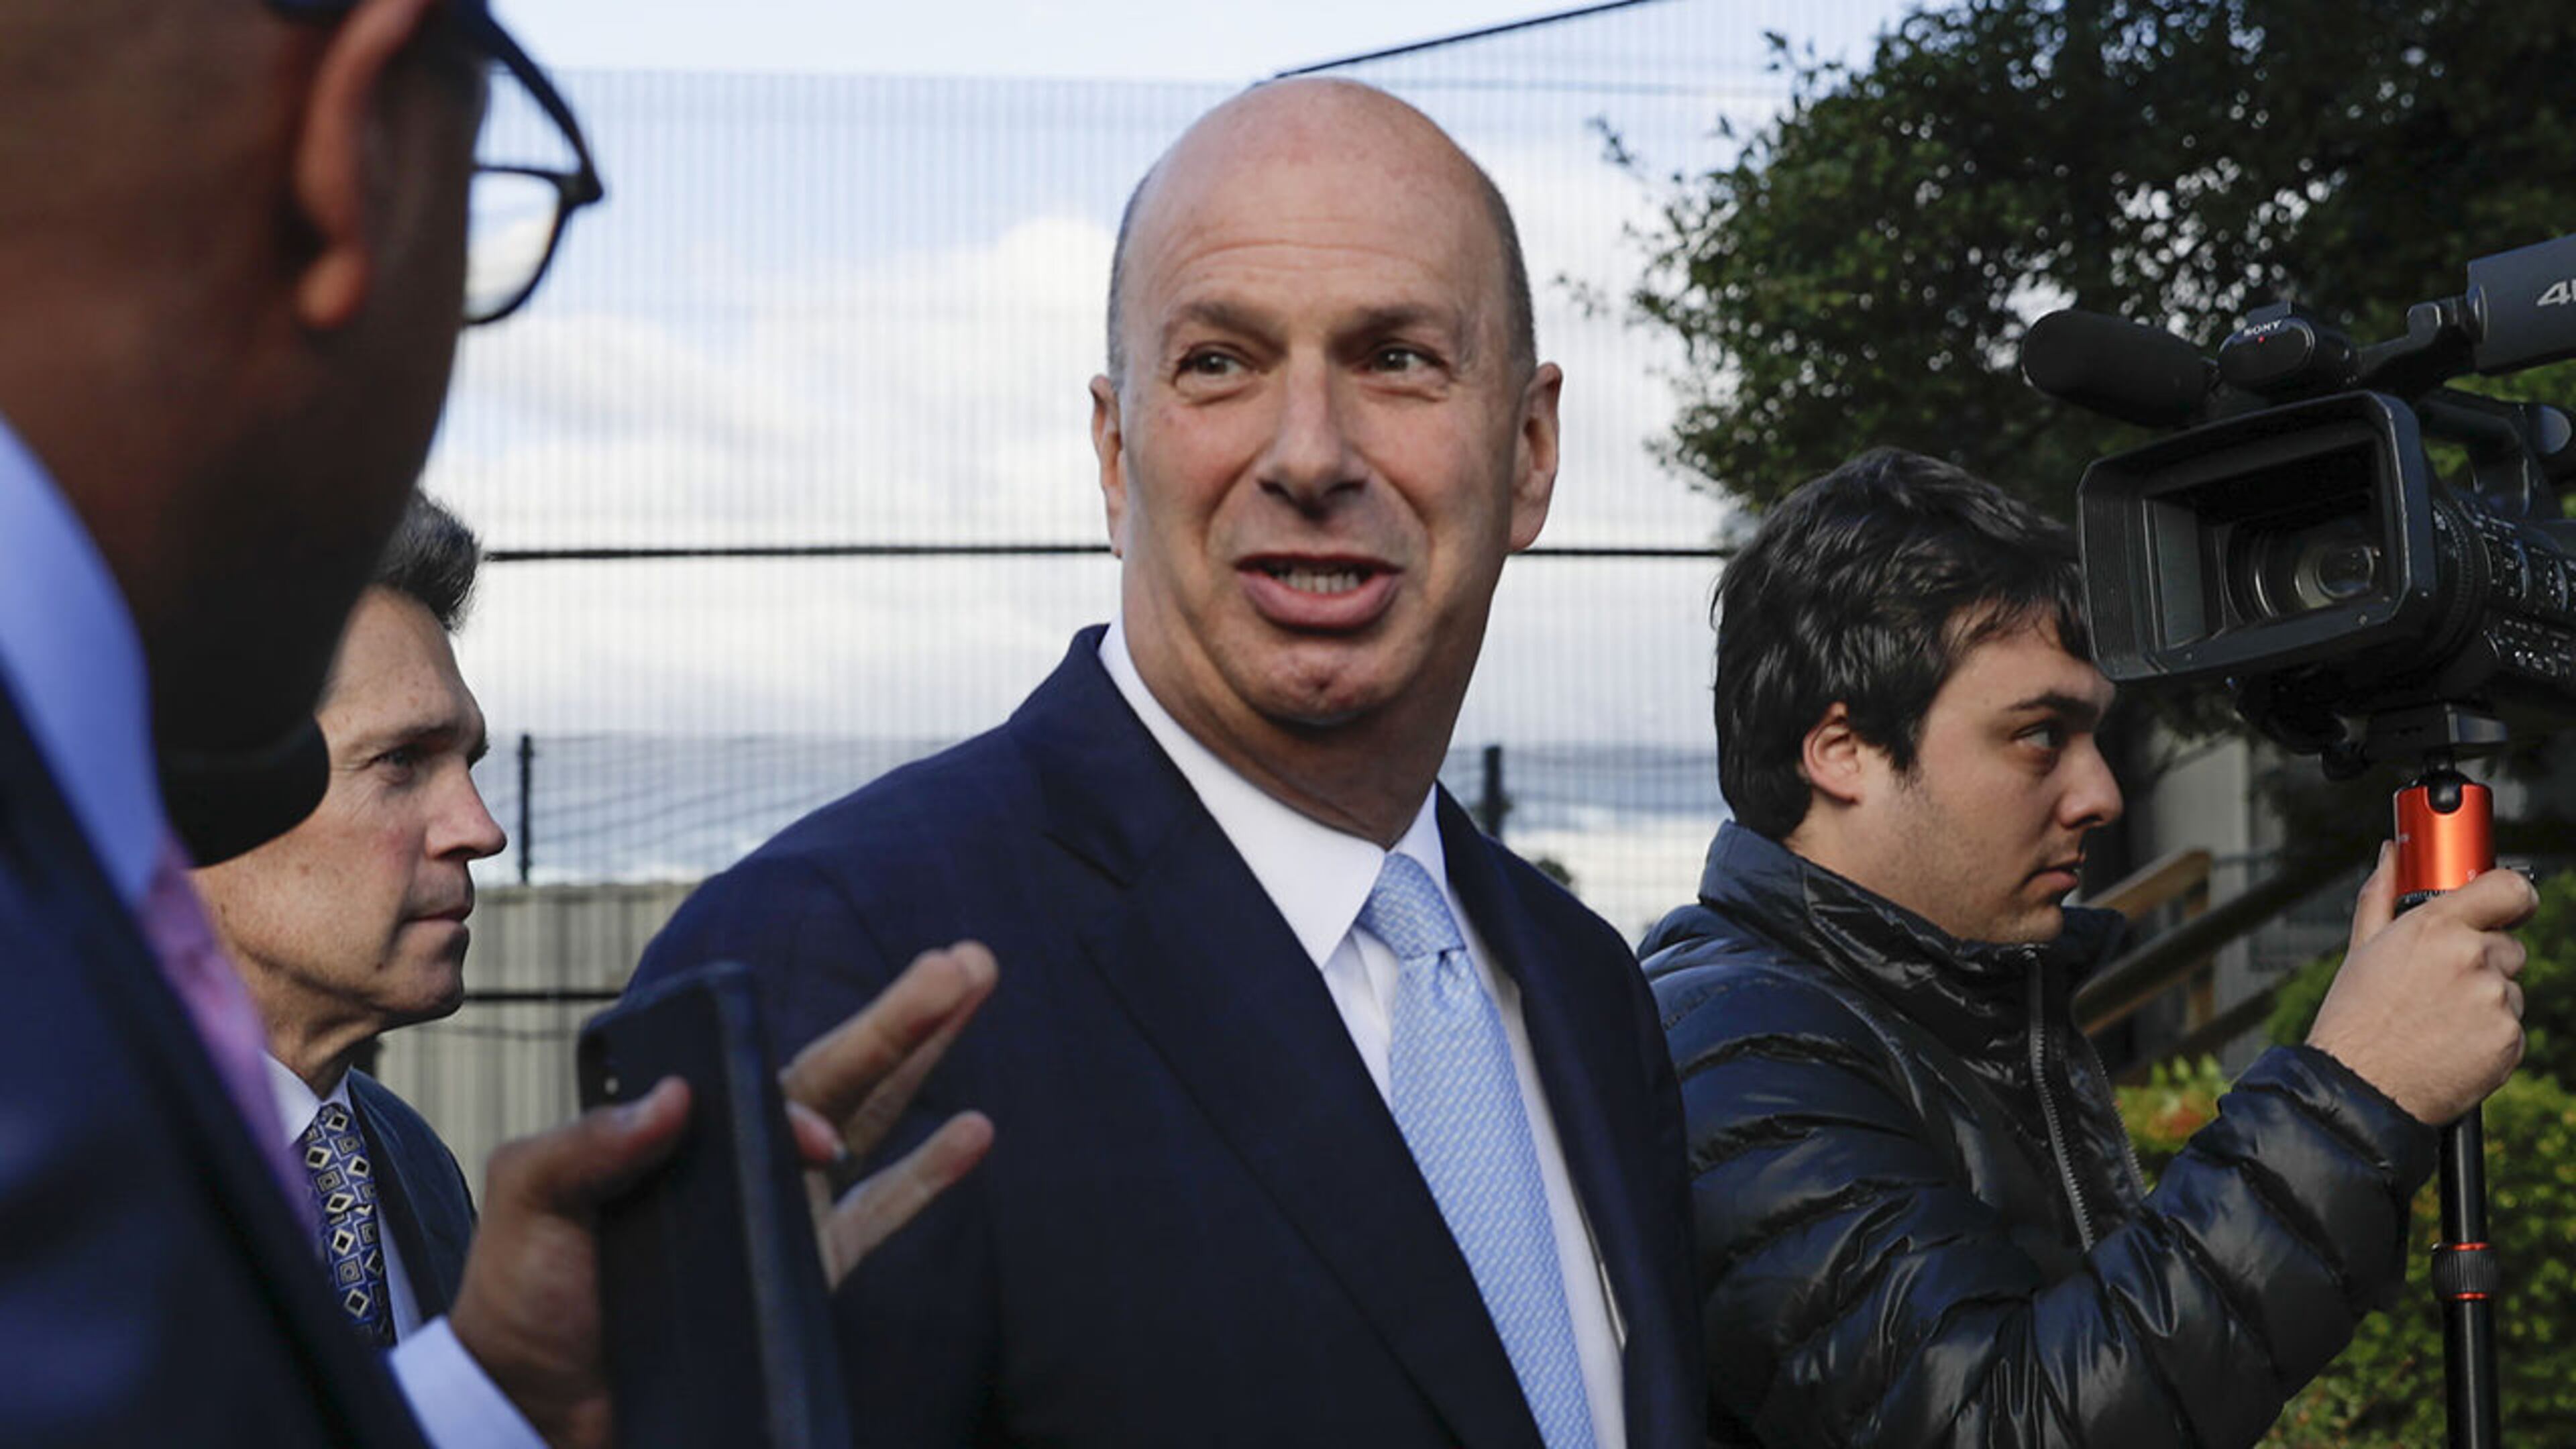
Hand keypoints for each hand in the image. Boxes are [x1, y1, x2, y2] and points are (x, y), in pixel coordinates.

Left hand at [446, 943, 999, 1448]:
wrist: (548, 1407)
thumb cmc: (525, 1297)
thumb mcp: (529, 1199)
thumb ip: (587, 1144)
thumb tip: (676, 1096)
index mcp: (684, 1125)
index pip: (766, 1077)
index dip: (810, 1089)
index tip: (822, 1136)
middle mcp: (743, 1153)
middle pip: (841, 1070)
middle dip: (906, 1014)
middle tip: (967, 960)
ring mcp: (783, 1208)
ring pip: (872, 1116)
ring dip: (928, 1056)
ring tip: (975, 989)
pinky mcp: (807, 1270)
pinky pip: (882, 1211)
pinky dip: (930, 1173)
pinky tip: (975, 1130)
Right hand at [2307, 844, 2534, 1125]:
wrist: (2360, 1088)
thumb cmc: (2355, 1019)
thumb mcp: (2362, 949)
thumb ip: (2384, 894)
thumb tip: (2392, 855)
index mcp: (2435, 928)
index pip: (2510, 890)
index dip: (2513, 896)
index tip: (2508, 905)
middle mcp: (2471, 958)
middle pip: (2506, 946)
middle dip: (2481, 962)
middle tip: (2438, 987)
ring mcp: (2494, 1001)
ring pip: (2508, 989)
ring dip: (2484, 1001)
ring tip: (2437, 1021)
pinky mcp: (2510, 1040)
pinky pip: (2510, 1027)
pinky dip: (2488, 1035)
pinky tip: (2450, 1044)